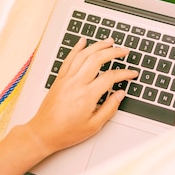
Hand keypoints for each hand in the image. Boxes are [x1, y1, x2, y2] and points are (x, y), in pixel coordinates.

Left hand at [27, 37, 138, 156]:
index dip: (124, 73)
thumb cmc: (66, 132)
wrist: (43, 133)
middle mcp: (76, 83)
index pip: (110, 77)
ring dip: (98, 45)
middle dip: (113, 52)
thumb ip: (110, 108)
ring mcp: (66, 79)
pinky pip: (69, 58)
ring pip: (83, 55)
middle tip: (123, 51)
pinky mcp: (59, 79)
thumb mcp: (94, 126)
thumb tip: (120, 94)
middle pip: (97, 59)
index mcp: (87, 95)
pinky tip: (83, 41)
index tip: (131, 74)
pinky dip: (77, 48)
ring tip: (109, 42)